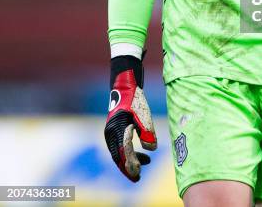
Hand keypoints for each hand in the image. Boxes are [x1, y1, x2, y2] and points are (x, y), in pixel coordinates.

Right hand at [104, 55, 156, 181]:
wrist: (126, 83)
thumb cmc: (134, 97)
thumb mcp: (142, 112)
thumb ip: (146, 130)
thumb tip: (151, 149)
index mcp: (115, 130)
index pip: (121, 153)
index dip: (129, 165)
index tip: (137, 175)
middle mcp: (110, 133)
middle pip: (118, 156)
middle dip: (128, 167)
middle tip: (138, 178)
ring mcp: (112, 131)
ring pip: (120, 151)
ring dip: (131, 159)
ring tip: (146, 164)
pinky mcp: (117, 128)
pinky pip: (122, 145)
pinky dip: (131, 151)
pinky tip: (145, 153)